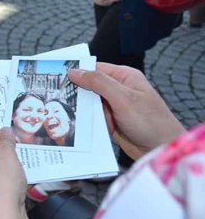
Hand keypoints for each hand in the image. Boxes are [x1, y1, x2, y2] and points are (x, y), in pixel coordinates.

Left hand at [0, 128, 28, 218]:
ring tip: (25, 166)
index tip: (17, 134)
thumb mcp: (7, 151)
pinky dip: (10, 183)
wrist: (0, 215)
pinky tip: (21, 183)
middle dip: (8, 152)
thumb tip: (5, 131)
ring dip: (12, 168)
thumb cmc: (0, 180)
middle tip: (23, 150)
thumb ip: (6, 139)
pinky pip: (0, 185)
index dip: (3, 134)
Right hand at [69, 63, 185, 160]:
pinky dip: (88, 122)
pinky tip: (81, 126)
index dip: (78, 72)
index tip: (58, 76)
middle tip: (59, 99)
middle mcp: (119, 90)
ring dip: (84, 111)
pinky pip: (93, 118)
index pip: (95, 68)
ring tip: (69, 115)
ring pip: (89, 104)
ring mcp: (114, 106)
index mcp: (124, 77)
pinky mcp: (111, 122)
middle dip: (78, 94)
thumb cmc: (150, 121)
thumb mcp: (123, 98)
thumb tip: (75, 71)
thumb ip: (98, 82)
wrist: (160, 150)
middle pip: (90, 86)